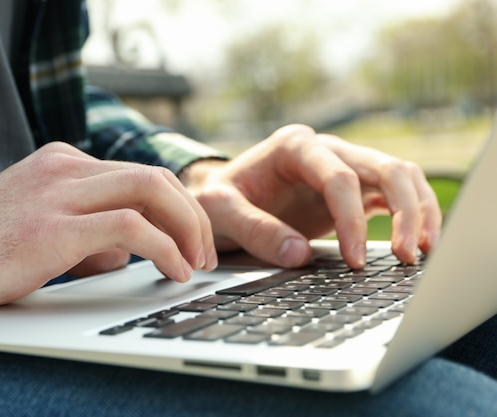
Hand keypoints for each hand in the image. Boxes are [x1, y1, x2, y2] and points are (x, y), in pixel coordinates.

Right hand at [0, 142, 216, 319]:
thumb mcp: (43, 229)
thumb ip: (88, 236)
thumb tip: (125, 257)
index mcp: (63, 164)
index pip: (139, 174)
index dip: (178, 206)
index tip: (192, 239)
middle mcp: (64, 169)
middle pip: (154, 176)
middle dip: (193, 215)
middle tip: (206, 253)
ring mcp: (57, 194)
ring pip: (149, 190)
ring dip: (187, 228)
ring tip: (198, 264)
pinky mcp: (51, 228)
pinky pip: (129, 227)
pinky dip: (165, 247)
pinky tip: (175, 270)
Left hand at [181, 124, 441, 268]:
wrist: (221, 197)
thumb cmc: (218, 198)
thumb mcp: (220, 211)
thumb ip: (254, 229)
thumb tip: (299, 255)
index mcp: (293, 146)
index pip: (339, 177)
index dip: (352, 219)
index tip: (354, 259)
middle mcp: (324, 150)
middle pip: (385, 167)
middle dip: (405, 211)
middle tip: (405, 256)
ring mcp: (342, 166)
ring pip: (399, 176)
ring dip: (418, 211)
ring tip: (420, 252)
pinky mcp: (351, 189)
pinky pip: (392, 195)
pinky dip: (411, 216)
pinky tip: (416, 245)